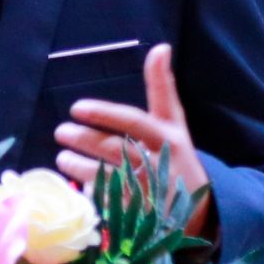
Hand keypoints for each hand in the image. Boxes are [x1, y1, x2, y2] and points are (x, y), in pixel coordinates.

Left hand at [52, 43, 211, 238]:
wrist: (202, 208)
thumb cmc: (178, 156)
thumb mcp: (175, 122)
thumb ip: (163, 87)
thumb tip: (160, 48)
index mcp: (168, 137)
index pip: (133, 121)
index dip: (104, 114)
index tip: (77, 108)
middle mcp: (159, 163)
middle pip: (115, 149)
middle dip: (84, 139)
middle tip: (61, 131)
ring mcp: (149, 192)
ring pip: (107, 176)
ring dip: (80, 166)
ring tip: (62, 156)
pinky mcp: (140, 215)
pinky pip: (108, 202)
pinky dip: (91, 192)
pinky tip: (76, 184)